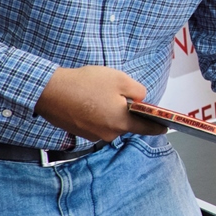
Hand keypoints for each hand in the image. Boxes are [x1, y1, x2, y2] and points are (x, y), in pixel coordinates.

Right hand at [35, 65, 166, 141]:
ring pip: (109, 122)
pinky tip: (87, 100)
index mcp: (121, 123)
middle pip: (125, 123)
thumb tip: (139, 100)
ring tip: (97, 93)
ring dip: (109, 111)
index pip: (146, 128)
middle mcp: (108, 133)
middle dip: (125, 110)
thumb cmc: (86, 84)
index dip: (157, 126)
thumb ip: (138, 92)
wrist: (50, 91)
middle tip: (117, 92)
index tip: (165, 127)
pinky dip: (96, 113)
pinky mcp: (79, 132)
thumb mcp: (121, 80)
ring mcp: (92, 135)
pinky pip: (95, 122)